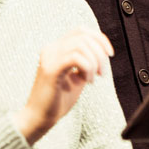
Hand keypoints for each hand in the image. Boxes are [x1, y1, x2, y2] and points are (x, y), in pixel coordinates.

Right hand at [14, 27, 113, 144]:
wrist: (39, 118)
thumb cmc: (58, 99)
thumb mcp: (77, 76)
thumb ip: (86, 62)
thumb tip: (103, 51)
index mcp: (56, 48)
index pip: (81, 30)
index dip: (99, 38)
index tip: (109, 54)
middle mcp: (51, 49)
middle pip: (83, 36)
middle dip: (100, 53)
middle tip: (102, 73)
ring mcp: (49, 57)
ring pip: (81, 45)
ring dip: (95, 62)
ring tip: (93, 78)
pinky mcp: (51, 69)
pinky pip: (76, 58)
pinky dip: (88, 68)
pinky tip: (87, 81)